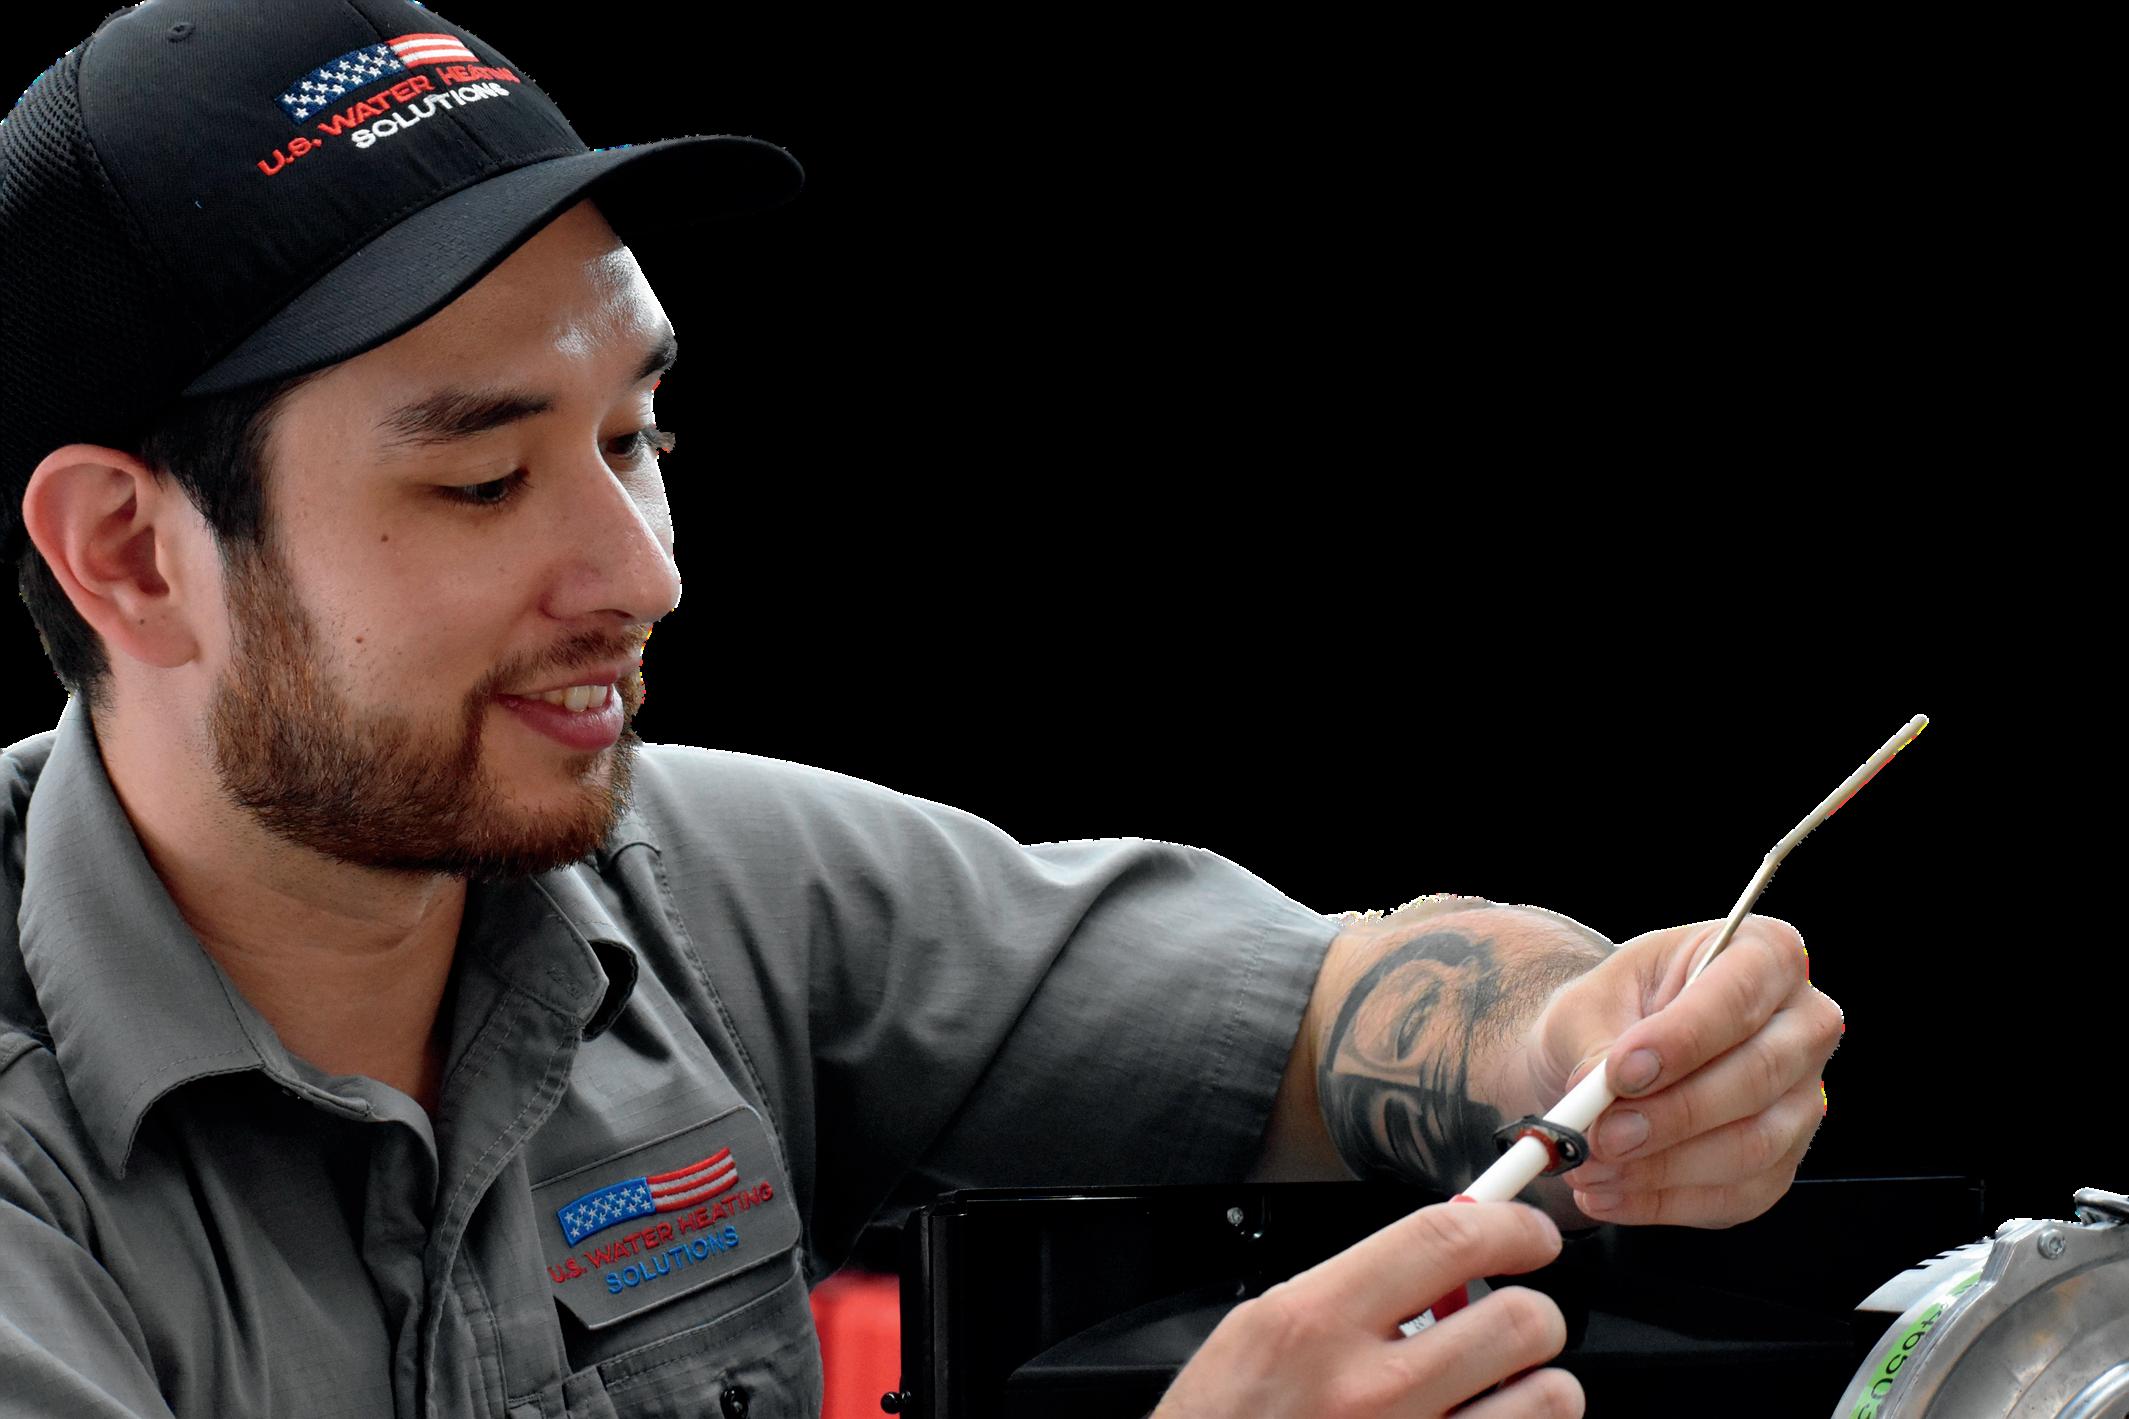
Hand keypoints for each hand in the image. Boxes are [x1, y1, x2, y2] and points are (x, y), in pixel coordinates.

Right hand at [1153, 1198, 1582, 1417]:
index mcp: (1315, 1323)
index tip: (1530, 1232)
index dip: (1510, 1225)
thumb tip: (1438, 1260)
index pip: (1445, 1240)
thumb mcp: (1261, 1330)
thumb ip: (1347, 1289)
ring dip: (1540, 1384)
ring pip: (1549, 1398)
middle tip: (1514, 1319)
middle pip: (1519, 1320)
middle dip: (1533, 1311)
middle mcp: (1370, 1389)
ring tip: (1506, 1386)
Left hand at [1524, 914, 1843, 1227]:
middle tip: (1600, 1134)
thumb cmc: (1611, 1013)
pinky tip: (1610, 1193)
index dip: (1682, 1039)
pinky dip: (1664, 1202)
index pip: (1738, 996)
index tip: (1621, 1072)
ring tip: (1592, 1165)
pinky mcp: (1782, 1163)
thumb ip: (1599, 1046)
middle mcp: (1803, 1025)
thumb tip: (1598, 1096)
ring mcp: (1802, 1100)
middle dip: (1670, 1114)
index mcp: (1764, 955)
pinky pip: (1736, 1195)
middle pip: (1757, 1076)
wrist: (1608, 1060)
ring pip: (1752, 1144)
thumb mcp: (1590, 1006)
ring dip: (1662, 1167)